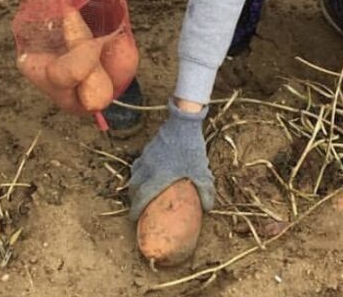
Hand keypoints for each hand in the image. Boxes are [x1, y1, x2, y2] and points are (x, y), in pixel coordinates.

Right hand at [128, 101, 215, 220]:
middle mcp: (148, 168)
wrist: (183, 122)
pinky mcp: (148, 148)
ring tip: (140, 192)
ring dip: (134, 185)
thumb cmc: (191, 148)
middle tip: (138, 207)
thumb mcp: (201, 172)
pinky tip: (148, 173)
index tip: (134, 219)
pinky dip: (138, 172)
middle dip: (133, 199)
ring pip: (134, 174)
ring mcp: (146, 156)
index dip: (136, 209)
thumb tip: (208, 208)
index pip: (141, 197)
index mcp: (158, 177)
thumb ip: (205, 192)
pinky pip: (138, 164)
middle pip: (133, 187)